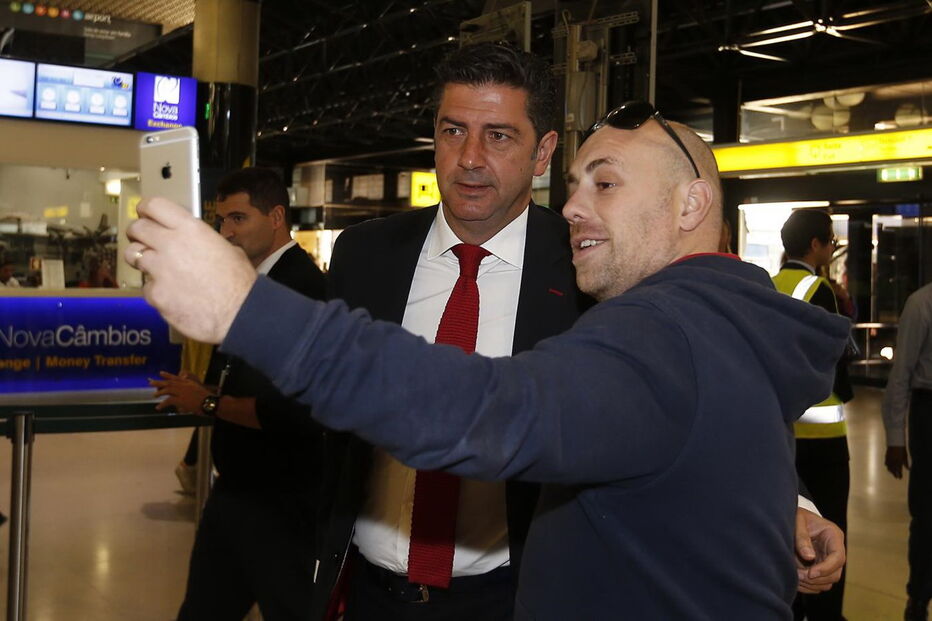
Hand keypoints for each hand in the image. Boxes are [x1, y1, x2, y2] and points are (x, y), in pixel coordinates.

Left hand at [125, 197, 256, 343]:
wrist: (240, 314)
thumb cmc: (240, 283)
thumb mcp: (230, 251)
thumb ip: (207, 244)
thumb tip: (203, 247)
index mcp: (191, 230)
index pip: (154, 205)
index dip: (146, 208)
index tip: (144, 213)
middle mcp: (170, 245)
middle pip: (137, 229)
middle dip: (137, 233)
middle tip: (143, 239)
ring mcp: (159, 270)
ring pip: (134, 255)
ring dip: (141, 259)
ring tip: (154, 267)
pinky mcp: (155, 294)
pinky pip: (147, 287)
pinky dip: (156, 290)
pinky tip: (171, 296)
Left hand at [150, 370, 211, 412]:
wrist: (209, 402)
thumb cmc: (206, 399)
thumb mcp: (198, 391)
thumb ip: (190, 391)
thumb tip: (184, 395)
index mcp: (188, 383)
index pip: (176, 377)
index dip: (167, 375)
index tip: (160, 373)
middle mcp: (184, 385)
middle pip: (169, 382)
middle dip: (159, 382)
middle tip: (150, 382)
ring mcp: (182, 392)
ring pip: (167, 390)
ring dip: (159, 392)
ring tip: (154, 395)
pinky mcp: (180, 399)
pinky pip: (168, 401)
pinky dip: (162, 404)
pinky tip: (158, 407)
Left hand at [795, 507, 844, 593]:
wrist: (791, 517)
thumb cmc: (796, 516)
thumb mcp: (798, 520)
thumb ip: (802, 537)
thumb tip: (809, 557)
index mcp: (833, 536)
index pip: (838, 558)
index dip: (825, 568)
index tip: (809, 573)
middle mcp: (834, 550)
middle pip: (835, 574)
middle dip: (817, 578)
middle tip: (797, 575)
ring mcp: (828, 561)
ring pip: (828, 582)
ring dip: (811, 584)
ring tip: (794, 577)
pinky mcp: (820, 568)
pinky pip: (819, 584)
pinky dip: (808, 586)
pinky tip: (795, 580)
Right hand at [885, 446, 909, 478]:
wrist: (895, 443)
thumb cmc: (902, 449)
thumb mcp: (905, 456)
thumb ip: (906, 463)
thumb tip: (908, 469)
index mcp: (898, 462)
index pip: (898, 470)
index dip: (899, 475)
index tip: (900, 478)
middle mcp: (893, 462)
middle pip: (893, 470)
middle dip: (894, 474)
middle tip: (896, 477)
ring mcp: (889, 459)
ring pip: (889, 467)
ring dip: (890, 470)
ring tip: (892, 473)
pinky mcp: (886, 457)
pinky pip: (886, 463)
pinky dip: (887, 466)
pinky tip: (887, 466)